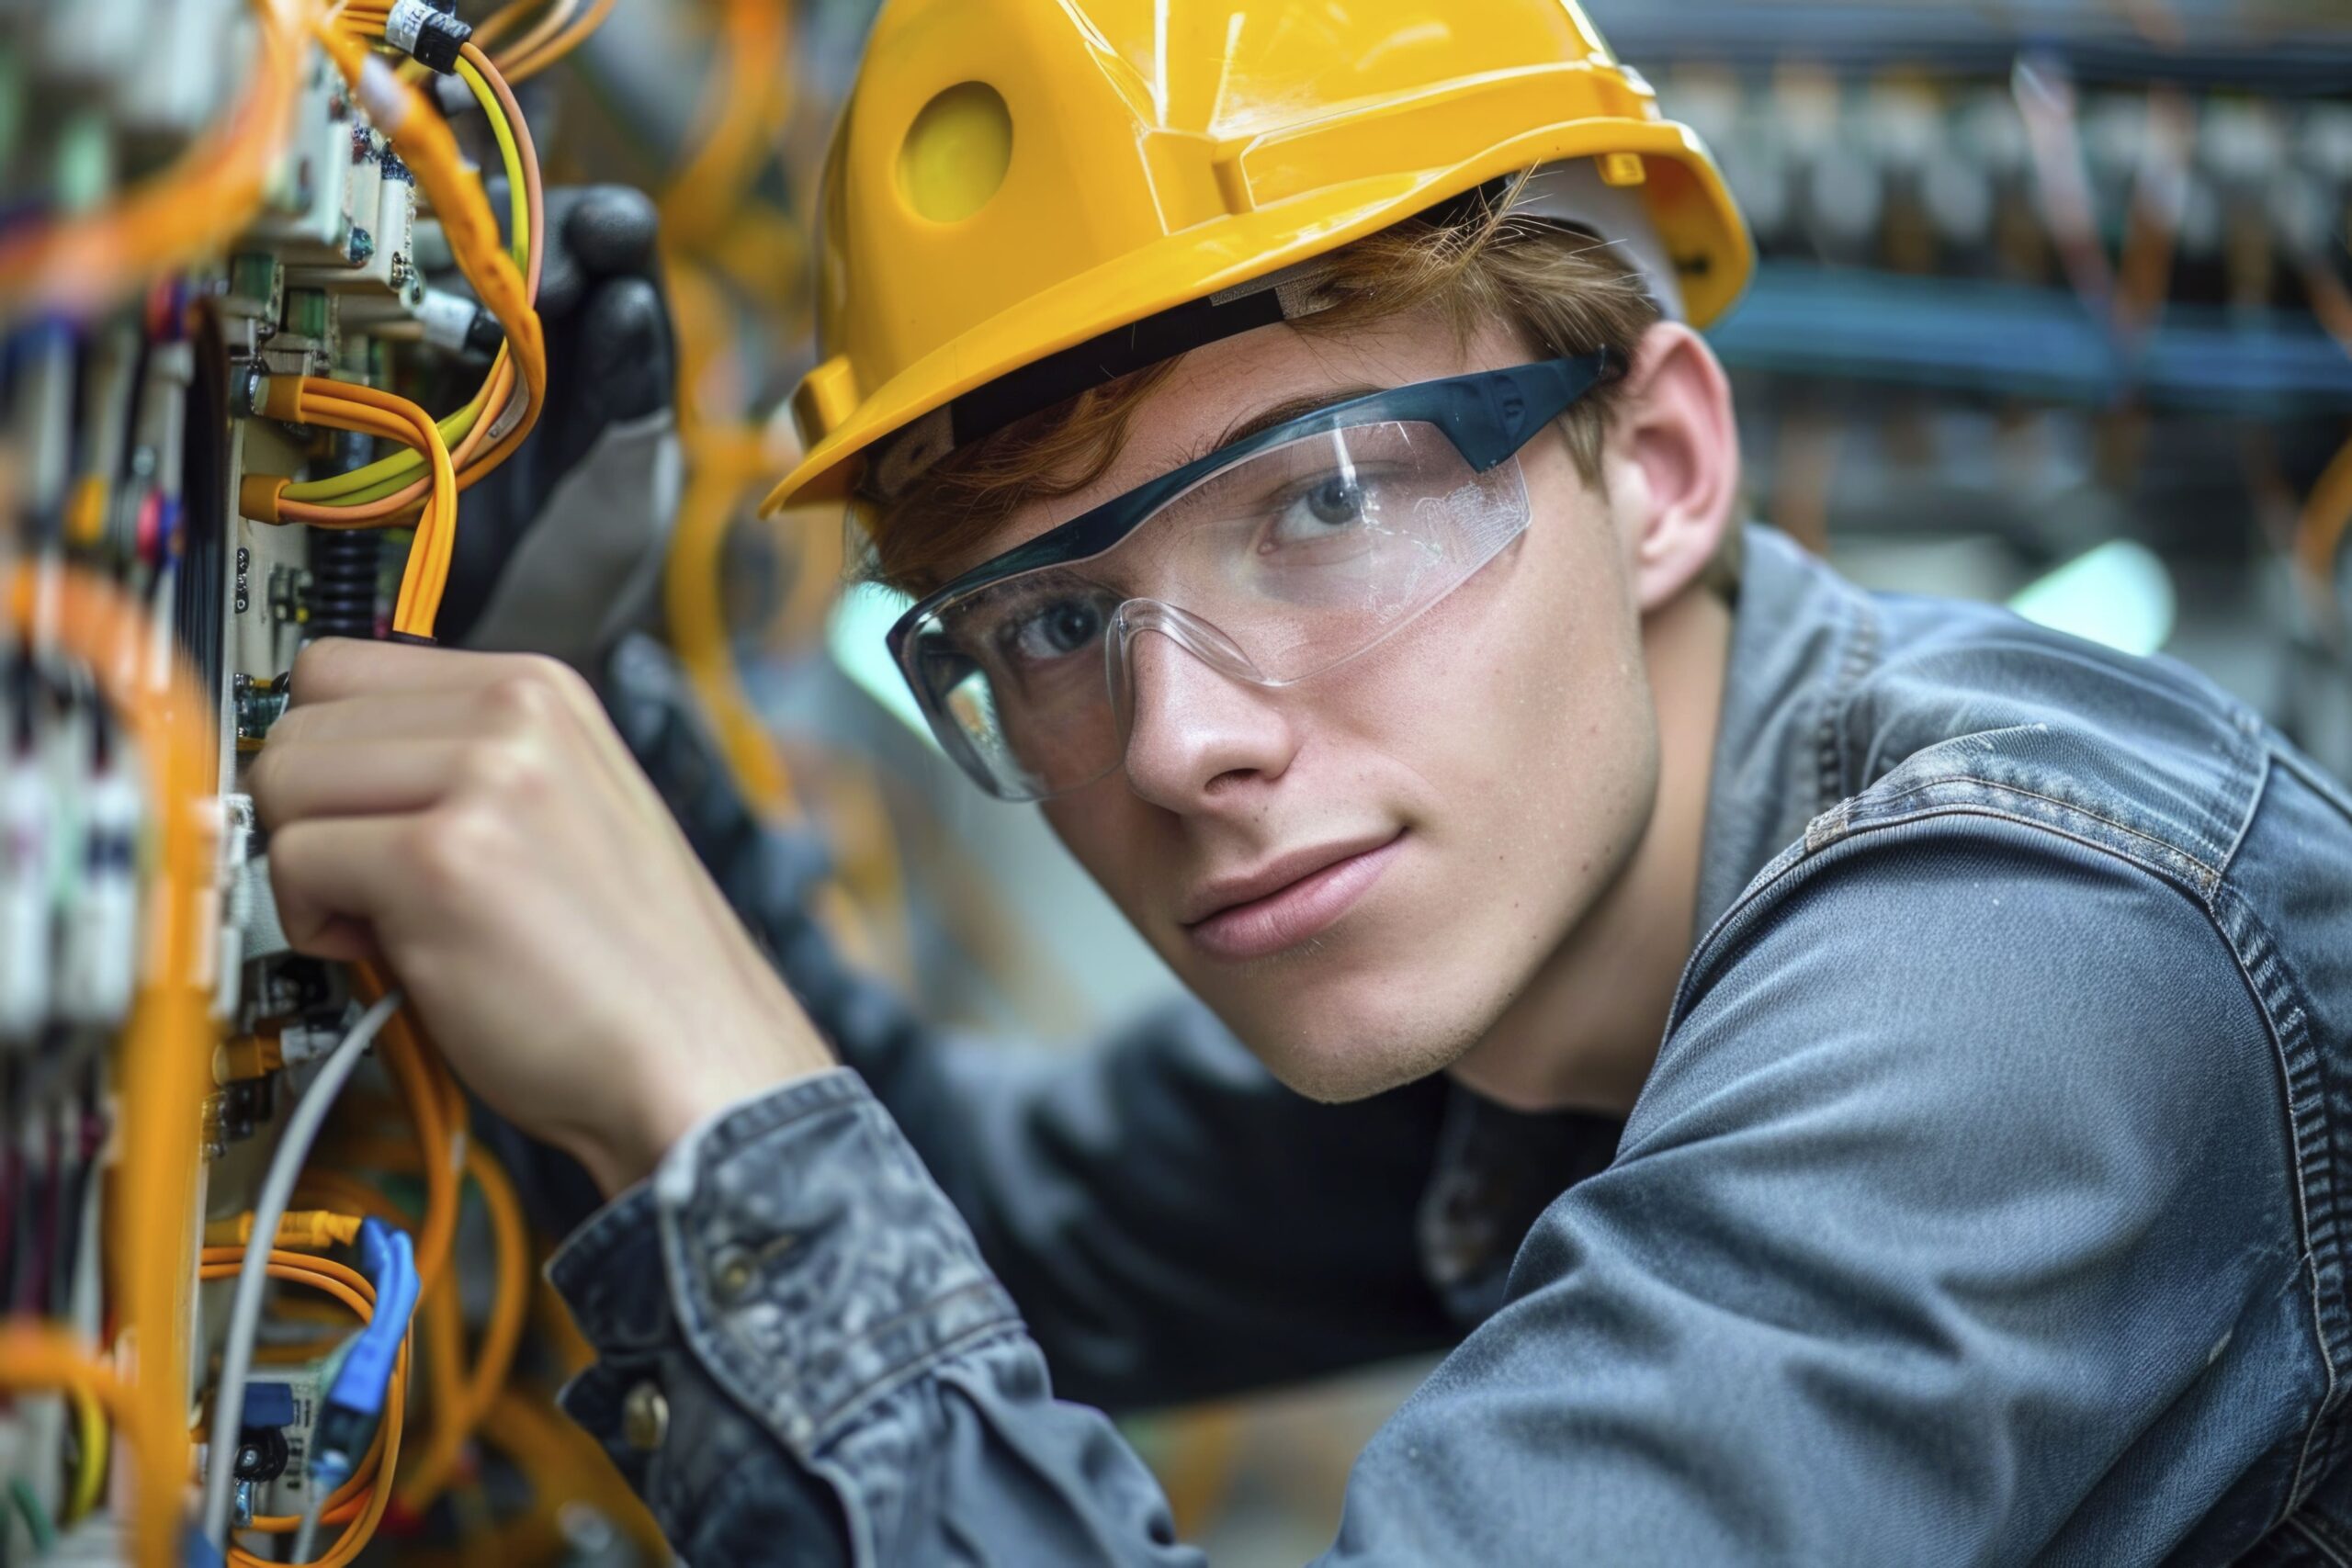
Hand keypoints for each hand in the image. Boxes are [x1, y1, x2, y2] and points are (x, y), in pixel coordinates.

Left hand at [250, 638, 835, 1193]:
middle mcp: (515, 718)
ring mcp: (483, 781)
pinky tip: (396, 952)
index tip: (356, 812)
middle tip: (380, 880)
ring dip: (309, 865)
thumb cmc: (628, 966)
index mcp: (542, 692)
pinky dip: (316, 924)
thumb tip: (329, 764)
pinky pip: (291, 862)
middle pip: (302, 720)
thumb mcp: (561, 806)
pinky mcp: (440, 860)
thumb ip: (459, 762)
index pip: (344, 664)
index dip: (333, 753)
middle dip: (316, 811)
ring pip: (283, 782)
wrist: (691, 1057)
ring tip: (392, 916)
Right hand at [435, 184, 680, 664]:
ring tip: (462, 266)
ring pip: (475, 263)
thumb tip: (629, 301)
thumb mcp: (622, 500)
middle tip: (526, 271)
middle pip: (546, 243)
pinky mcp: (417, 379)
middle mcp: (559, 348)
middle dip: (536, 234)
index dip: (610, 234)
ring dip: (465, 247)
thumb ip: (631, 403)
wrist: (496, 641)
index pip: (626, 266)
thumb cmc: (580, 578)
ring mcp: (483, 358)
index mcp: (626, 370)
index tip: (597, 237)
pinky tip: (405, 289)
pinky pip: (410, 313)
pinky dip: (406, 290)